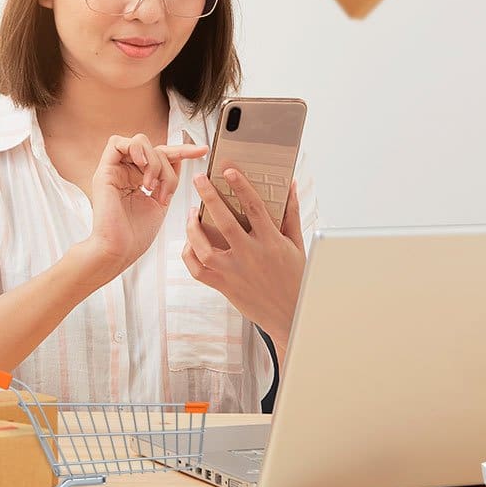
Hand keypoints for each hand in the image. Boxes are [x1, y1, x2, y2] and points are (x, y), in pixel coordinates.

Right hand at [78, 134, 208, 284]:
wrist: (118, 252)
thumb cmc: (135, 237)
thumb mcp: (160, 203)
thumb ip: (167, 181)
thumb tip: (180, 160)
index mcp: (139, 179)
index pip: (163, 155)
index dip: (184, 150)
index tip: (202, 151)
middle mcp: (127, 172)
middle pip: (155, 148)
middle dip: (167, 167)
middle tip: (164, 192)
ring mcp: (115, 170)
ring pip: (141, 142)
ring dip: (153, 161)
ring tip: (151, 185)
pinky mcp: (104, 171)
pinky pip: (116, 143)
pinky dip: (135, 149)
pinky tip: (142, 166)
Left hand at [182, 168, 305, 347]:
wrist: (290, 315)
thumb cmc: (295, 276)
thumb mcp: (296, 243)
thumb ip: (291, 213)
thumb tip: (289, 184)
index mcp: (271, 242)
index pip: (254, 208)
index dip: (241, 186)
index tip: (229, 171)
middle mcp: (251, 255)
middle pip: (224, 222)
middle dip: (209, 197)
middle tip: (199, 179)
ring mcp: (234, 272)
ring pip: (203, 248)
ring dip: (192, 228)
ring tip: (191, 214)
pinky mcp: (223, 286)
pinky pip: (198, 270)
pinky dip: (189, 254)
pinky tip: (190, 242)